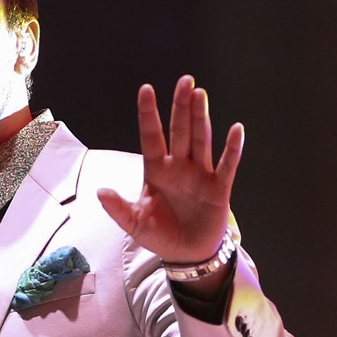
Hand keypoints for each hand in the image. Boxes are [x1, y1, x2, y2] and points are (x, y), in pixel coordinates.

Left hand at [98, 75, 242, 264]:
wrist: (186, 256)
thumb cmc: (161, 235)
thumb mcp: (134, 224)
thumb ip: (118, 208)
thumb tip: (100, 192)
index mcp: (156, 171)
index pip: (151, 136)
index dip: (149, 114)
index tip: (146, 90)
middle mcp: (179, 167)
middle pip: (179, 130)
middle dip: (181, 106)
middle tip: (184, 81)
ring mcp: (200, 175)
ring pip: (200, 140)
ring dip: (200, 118)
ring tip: (200, 94)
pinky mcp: (219, 188)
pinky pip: (226, 165)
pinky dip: (232, 149)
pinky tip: (235, 129)